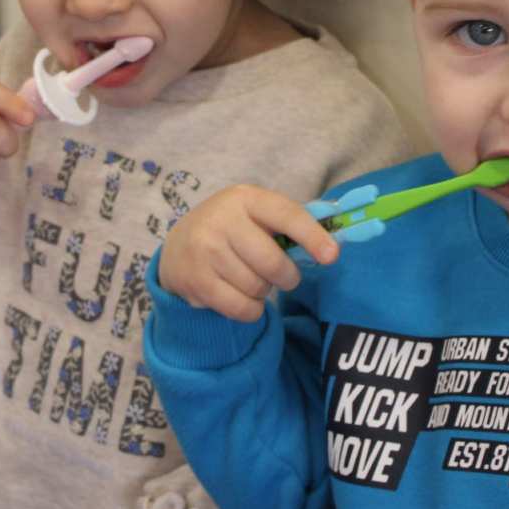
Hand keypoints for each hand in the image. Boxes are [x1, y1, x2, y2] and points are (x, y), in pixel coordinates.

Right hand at [157, 185, 337, 322]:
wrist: (177, 248)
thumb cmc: (231, 231)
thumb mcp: (254, 214)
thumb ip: (288, 224)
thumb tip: (331, 247)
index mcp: (245, 198)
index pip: (286, 215)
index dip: (312, 236)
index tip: (332, 256)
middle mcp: (222, 220)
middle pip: (273, 263)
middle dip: (287, 277)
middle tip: (282, 276)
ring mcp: (205, 251)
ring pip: (258, 288)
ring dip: (263, 292)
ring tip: (249, 279)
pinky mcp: (196, 281)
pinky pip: (242, 308)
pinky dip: (251, 310)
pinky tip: (240, 296)